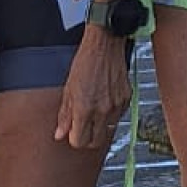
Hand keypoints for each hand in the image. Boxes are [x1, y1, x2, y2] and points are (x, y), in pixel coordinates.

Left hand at [56, 23, 131, 148]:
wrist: (106, 44)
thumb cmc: (85, 62)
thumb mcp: (68, 88)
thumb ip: (64, 115)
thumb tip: (60, 134)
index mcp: (84, 109)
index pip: (79, 141)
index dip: (74, 138)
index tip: (72, 132)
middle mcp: (102, 110)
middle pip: (94, 142)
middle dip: (87, 139)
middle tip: (82, 128)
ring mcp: (116, 105)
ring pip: (108, 131)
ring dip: (99, 127)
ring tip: (94, 112)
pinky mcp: (126, 98)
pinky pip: (118, 116)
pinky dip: (111, 114)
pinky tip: (105, 101)